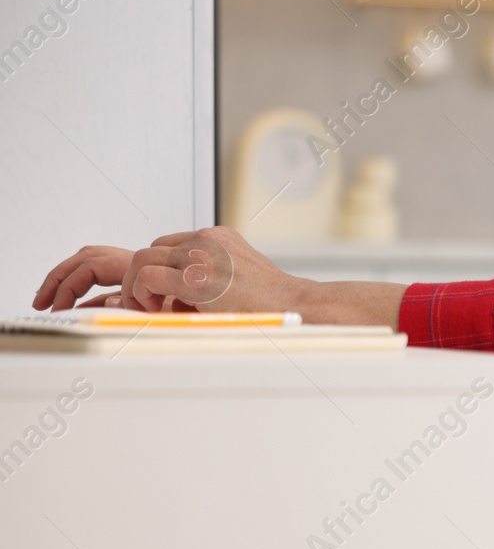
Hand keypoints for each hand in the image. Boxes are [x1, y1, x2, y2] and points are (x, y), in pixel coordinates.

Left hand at [34, 227, 309, 313]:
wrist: (300, 308)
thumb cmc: (276, 304)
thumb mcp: (242, 278)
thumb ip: (213, 276)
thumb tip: (180, 296)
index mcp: (219, 238)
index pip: (171, 244)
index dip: (161, 270)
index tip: (164, 294)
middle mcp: (208, 239)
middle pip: (153, 249)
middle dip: (144, 277)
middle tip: (150, 303)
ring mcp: (201, 254)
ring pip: (142, 259)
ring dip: (137, 286)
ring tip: (148, 308)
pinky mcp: (196, 276)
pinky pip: (147, 277)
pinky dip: (141, 294)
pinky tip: (155, 310)